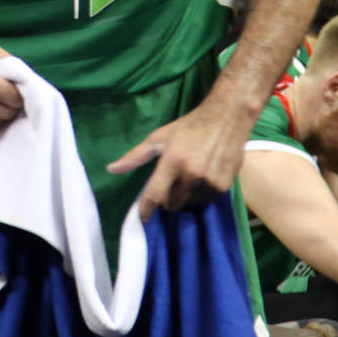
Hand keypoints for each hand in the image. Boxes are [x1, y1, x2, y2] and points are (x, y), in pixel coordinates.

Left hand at [107, 101, 246, 218]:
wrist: (227, 118)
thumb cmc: (189, 127)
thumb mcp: (159, 137)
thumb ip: (135, 156)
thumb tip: (111, 169)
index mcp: (172, 162)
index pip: (154, 195)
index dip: (146, 210)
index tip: (143, 218)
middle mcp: (191, 175)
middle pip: (172, 205)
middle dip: (168, 200)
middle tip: (170, 186)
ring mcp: (209, 182)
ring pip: (190, 205)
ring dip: (185, 199)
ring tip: (188, 181)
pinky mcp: (223, 186)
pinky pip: (206, 202)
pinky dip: (201, 196)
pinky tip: (202, 181)